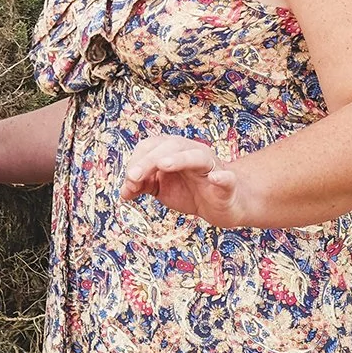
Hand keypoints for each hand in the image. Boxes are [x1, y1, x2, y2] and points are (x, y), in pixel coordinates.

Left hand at [119, 133, 246, 226]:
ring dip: (179, 159)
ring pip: (196, 156)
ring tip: (163, 165)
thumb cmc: (189, 191)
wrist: (220, 206)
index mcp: (174, 151)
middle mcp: (192, 153)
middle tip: (133, 177)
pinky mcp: (228, 184)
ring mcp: (211, 167)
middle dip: (148, 160)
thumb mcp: (161, 188)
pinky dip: (222, 177)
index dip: (136, 161)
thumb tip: (123, 192)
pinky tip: (215, 178)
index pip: (151, 146)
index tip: (128, 181)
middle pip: (170, 147)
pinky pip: (227, 178)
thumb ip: (142, 185)